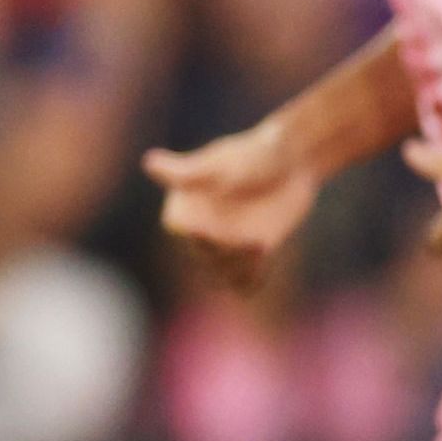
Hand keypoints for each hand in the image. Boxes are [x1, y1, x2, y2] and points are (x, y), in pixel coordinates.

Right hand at [143, 122, 317, 291]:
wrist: (292, 160)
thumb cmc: (251, 154)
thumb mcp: (219, 166)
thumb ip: (186, 173)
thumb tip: (148, 162)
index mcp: (185, 203)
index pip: (178, 229)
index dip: (193, 234)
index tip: (207, 228)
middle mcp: (204, 225)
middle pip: (204, 253)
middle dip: (220, 252)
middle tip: (245, 239)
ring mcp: (229, 240)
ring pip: (225, 268)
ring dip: (237, 268)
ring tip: (257, 248)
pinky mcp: (255, 250)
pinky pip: (247, 276)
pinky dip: (248, 283)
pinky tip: (252, 286)